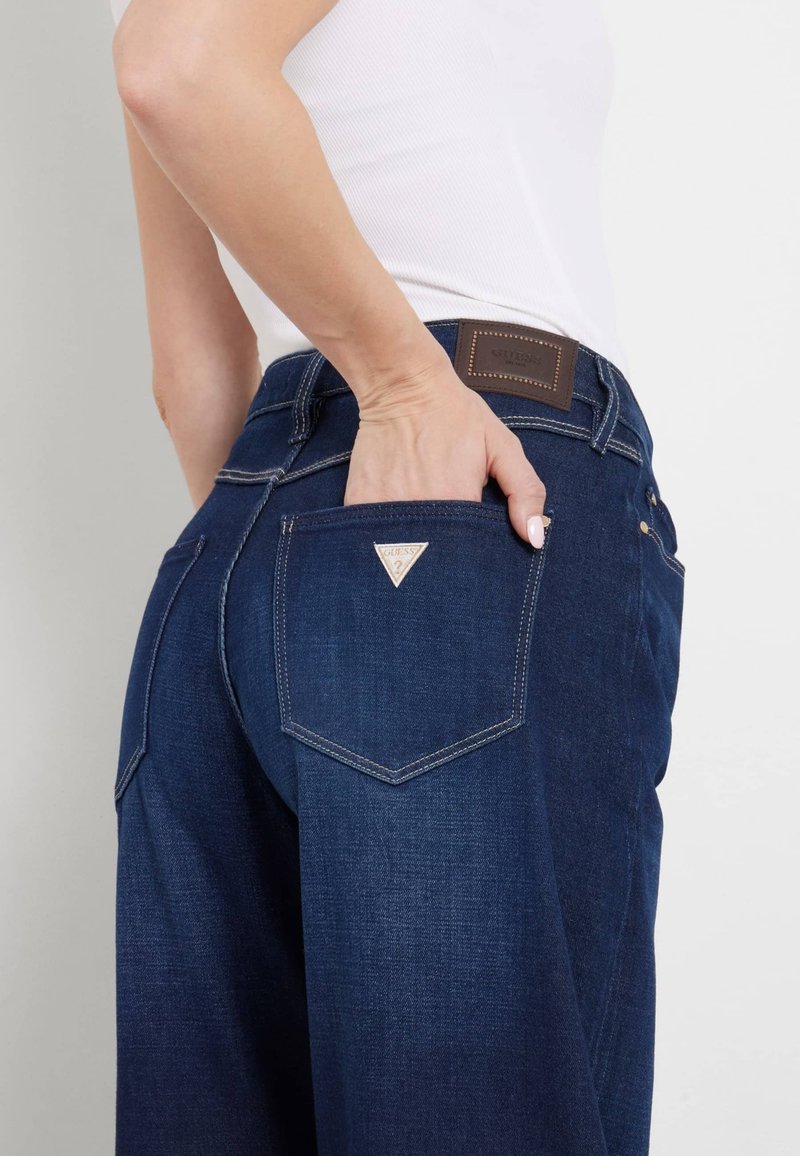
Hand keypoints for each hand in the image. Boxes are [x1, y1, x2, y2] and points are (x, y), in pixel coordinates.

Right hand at [343, 363, 547, 547]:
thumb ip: (525, 492)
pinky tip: (397, 513)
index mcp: (458, 501)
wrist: (403, 385)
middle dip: (444, 554)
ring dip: (415, 545)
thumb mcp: (503, 446)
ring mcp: (386, 509)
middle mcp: (420, 511)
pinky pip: (374, 536)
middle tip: (447, 527)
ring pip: (404, 549)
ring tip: (423, 520)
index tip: (474, 545)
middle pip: (435, 558)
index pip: (471, 553)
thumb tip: (536, 538)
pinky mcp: (360, 504)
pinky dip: (386, 534)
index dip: (475, 554)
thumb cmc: (456, 414)